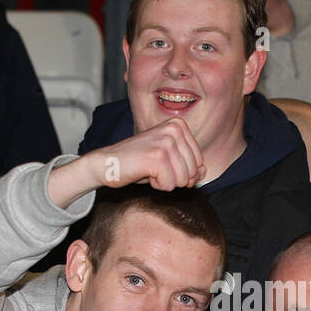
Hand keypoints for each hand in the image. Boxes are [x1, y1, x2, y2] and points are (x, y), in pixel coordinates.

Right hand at [47, 119, 205, 207]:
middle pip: (193, 171)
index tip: (161, 164)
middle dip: (174, 178)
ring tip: (148, 170)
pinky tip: (144, 173)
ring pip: (183, 180)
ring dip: (165, 182)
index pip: (200, 161)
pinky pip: (170, 185)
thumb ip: (189, 164)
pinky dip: (157, 186)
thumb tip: (203, 172)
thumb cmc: (137, 163)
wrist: (107, 163)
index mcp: (179, 125)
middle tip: (153, 168)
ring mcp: (166, 142)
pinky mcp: (158, 157)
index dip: (182, 172)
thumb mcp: (168, 159)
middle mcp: (174, 129)